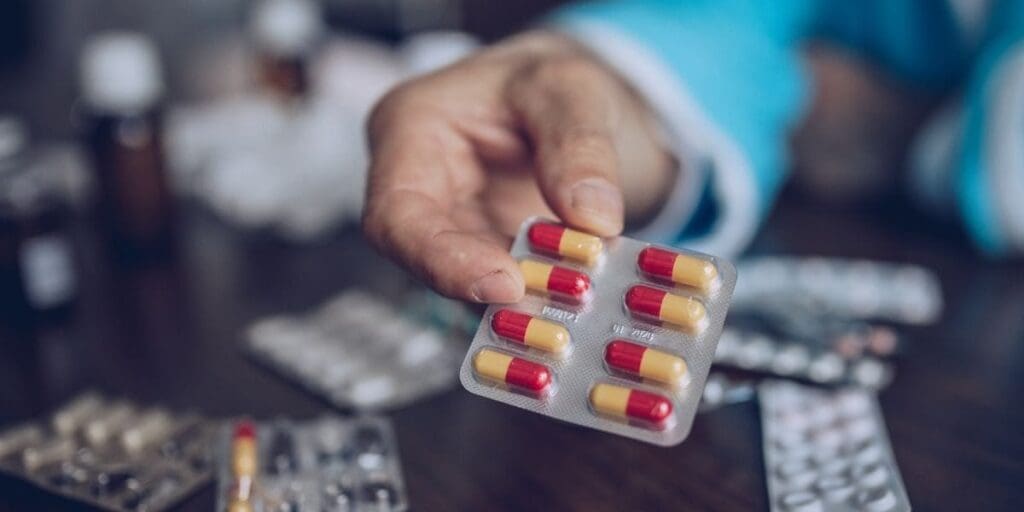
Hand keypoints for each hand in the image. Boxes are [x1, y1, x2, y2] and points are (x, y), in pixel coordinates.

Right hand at [363, 31, 674, 302]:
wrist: (575, 99)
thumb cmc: (551, 80)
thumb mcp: (572, 88)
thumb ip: (580, 146)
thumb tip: (593, 218)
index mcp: (411, 131)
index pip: (397, 214)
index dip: (441, 260)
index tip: (505, 283)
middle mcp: (421, 186)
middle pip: (427, 257)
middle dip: (489, 286)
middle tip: (552, 303)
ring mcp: (454, 227)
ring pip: (469, 282)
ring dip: (522, 300)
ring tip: (574, 305)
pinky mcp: (490, 254)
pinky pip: (506, 287)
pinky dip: (542, 296)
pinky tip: (578, 303)